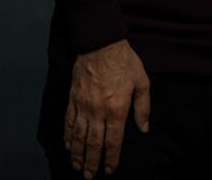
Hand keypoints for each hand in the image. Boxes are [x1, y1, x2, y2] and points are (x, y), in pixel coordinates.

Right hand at [64, 39, 150, 177]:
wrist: (100, 44)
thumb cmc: (124, 62)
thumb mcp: (142, 82)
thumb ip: (143, 107)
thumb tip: (144, 128)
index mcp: (117, 109)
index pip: (112, 142)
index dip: (111, 158)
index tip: (109, 170)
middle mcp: (98, 111)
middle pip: (93, 143)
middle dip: (92, 162)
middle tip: (89, 176)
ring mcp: (83, 106)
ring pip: (78, 136)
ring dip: (77, 154)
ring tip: (78, 167)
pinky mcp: (73, 99)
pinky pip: (68, 122)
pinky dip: (67, 137)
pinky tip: (68, 146)